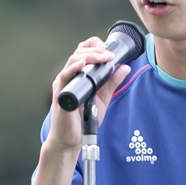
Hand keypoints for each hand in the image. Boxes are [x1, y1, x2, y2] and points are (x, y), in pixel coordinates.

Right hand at [45, 36, 131, 151]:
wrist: (71, 139)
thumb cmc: (83, 119)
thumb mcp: (102, 98)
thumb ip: (112, 82)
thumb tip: (125, 67)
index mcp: (78, 74)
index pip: (83, 51)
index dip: (94, 45)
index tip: (108, 49)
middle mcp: (70, 76)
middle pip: (79, 52)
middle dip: (95, 50)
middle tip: (109, 55)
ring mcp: (64, 84)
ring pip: (72, 60)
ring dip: (89, 56)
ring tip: (102, 57)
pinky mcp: (60, 94)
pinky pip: (64, 77)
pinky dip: (72, 68)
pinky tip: (82, 64)